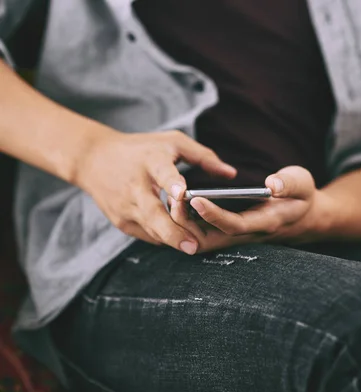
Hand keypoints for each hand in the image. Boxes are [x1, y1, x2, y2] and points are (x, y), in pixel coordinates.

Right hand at [76, 129, 236, 253]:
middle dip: (173, 232)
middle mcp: (135, 187)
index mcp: (151, 162)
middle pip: (154, 214)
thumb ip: (203, 157)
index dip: (172, 184)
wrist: (94, 159)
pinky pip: (147, 236)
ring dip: (172, 240)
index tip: (182, 193)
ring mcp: (126, 207)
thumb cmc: (142, 149)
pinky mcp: (121, 221)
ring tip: (194, 246)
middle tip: (194, 246)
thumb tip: (232, 174)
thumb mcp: (172, 142)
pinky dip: (163, 239)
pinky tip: (179, 241)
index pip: (162, 173)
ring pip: (151, 230)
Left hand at [169, 166, 332, 251]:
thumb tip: (272, 183)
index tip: (195, 197)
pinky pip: (202, 234)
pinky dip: (187, 223)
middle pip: (209, 241)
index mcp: (265, 222)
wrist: (305, 216)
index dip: (213, 215)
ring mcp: (236, 235)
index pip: (234, 225)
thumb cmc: (301, 197)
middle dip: (188, 224)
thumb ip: (288, 183)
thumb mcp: (302, 183)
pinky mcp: (228, 232)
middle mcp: (246, 234)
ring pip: (202, 241)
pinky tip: (178, 203)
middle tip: (173, 199)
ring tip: (172, 198)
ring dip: (184, 224)